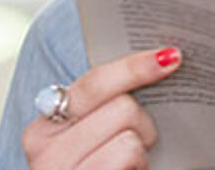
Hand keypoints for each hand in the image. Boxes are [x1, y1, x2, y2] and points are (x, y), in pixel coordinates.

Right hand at [22, 47, 182, 168]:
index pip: (95, 83)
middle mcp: (44, 151)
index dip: (136, 67)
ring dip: (141, 152)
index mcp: (43, 128)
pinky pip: (130, 159)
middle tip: (137, 144)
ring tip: (128, 167)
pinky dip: (140, 168)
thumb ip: (103, 108)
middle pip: (123, 108)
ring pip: (131, 138)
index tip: (171, 57)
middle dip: (143, 124)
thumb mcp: (89, 139)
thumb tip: (161, 61)